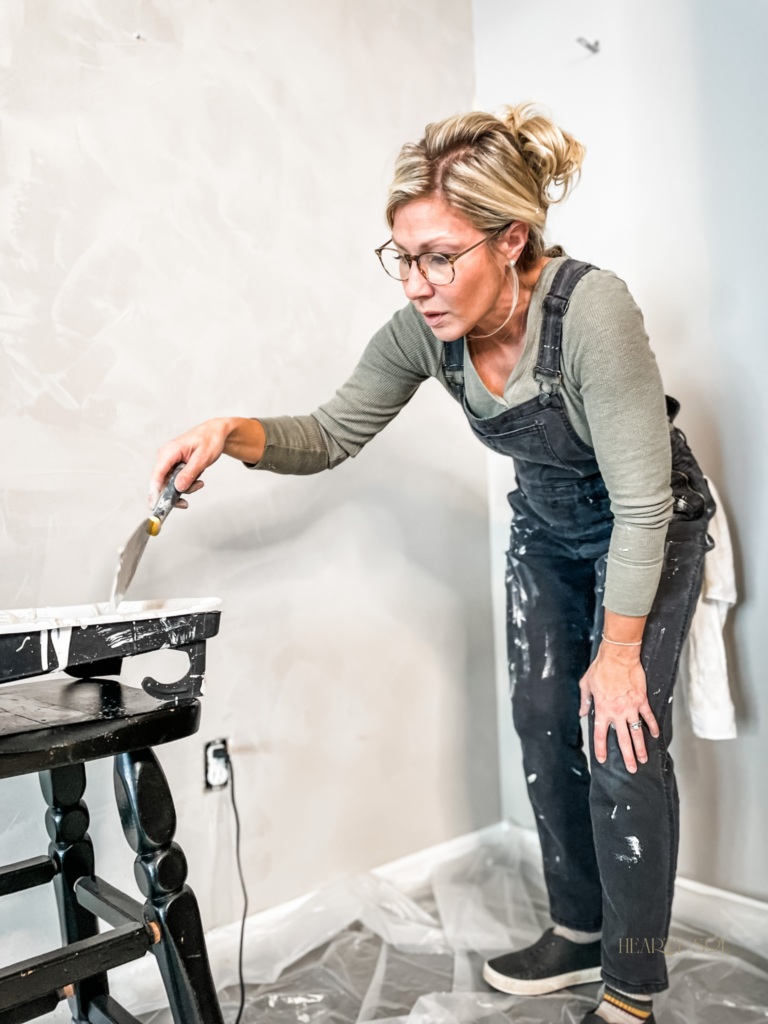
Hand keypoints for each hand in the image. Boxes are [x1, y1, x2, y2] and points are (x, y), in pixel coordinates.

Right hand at [149, 417, 264, 508]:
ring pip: (170, 484)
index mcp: (170, 451)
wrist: (215, 433)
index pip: (157, 474)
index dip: (155, 491)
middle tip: (186, 502)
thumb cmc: (210, 440)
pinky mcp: (174, 466)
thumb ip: (189, 473)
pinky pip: (175, 481)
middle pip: (162, 482)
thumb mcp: (203, 458)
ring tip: (199, 483)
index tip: (155, 505)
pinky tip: (197, 480)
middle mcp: (166, 456)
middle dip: (175, 493)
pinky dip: (186, 484)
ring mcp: (169, 462)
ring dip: (184, 488)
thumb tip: (178, 488)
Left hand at [579, 642, 658, 772]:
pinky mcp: (642, 700)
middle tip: (632, 769)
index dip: (601, 748)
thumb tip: (582, 713)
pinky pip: (648, 717)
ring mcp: (631, 707)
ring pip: (637, 732)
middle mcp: (617, 712)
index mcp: (602, 710)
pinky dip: (652, 727)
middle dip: (628, 756)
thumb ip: (585, 701)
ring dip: (641, 747)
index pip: (601, 734)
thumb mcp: (586, 684)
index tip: (602, 759)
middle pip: (623, 739)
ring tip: (644, 759)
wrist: (618, 657)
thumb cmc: (600, 668)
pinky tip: (654, 736)